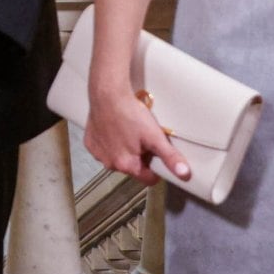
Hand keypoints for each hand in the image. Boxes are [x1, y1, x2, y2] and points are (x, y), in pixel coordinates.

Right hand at [83, 66, 196, 184]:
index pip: (148, 179)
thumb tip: (184, 174)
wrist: (108, 94)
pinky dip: (110, 143)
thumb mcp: (155, 136)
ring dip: (124, 151)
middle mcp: (110, 164)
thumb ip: (170, 157)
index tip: (156, 153)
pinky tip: (115, 129)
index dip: (156, 168)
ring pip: (118, 159)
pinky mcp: (90, 143)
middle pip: (132, 168)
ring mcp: (98, 154)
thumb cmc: (131, 114)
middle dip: (140, 157)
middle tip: (143, 138)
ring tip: (129, 132)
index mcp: (127, 166)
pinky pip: (104, 150)